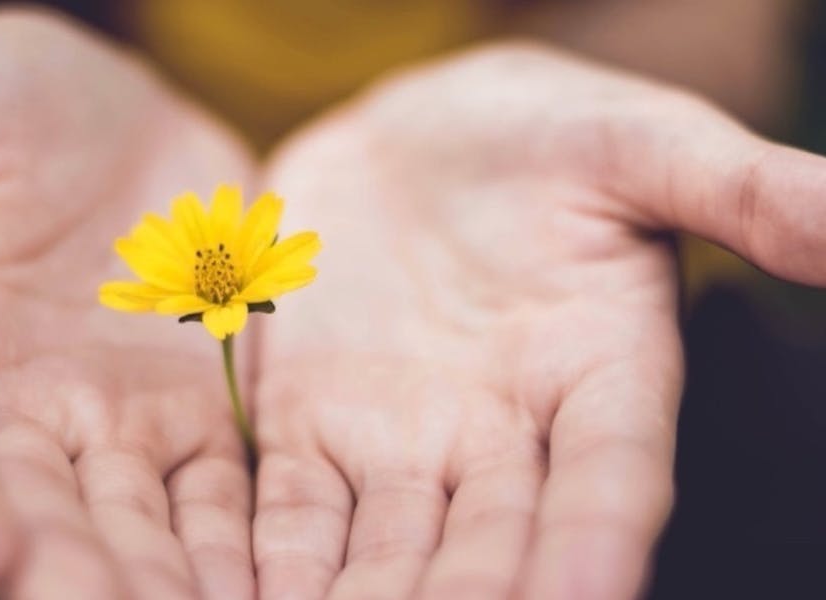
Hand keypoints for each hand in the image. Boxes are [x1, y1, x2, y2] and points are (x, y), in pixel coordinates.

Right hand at [0, 11, 254, 598]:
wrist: (119, 122)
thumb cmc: (2, 103)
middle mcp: (10, 410)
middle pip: (29, 509)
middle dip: (66, 573)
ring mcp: (110, 424)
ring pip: (130, 524)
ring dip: (158, 583)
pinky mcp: (195, 419)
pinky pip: (215, 496)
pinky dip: (234, 550)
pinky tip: (262, 589)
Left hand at [251, 43, 825, 598]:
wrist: (417, 135)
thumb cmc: (545, 134)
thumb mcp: (641, 145)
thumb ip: (741, 192)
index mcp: (600, 376)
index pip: (607, 482)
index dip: (593, 547)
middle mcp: (503, 435)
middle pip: (488, 549)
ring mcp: (401, 438)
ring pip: (384, 554)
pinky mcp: (312, 422)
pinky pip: (293, 511)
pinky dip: (274, 566)